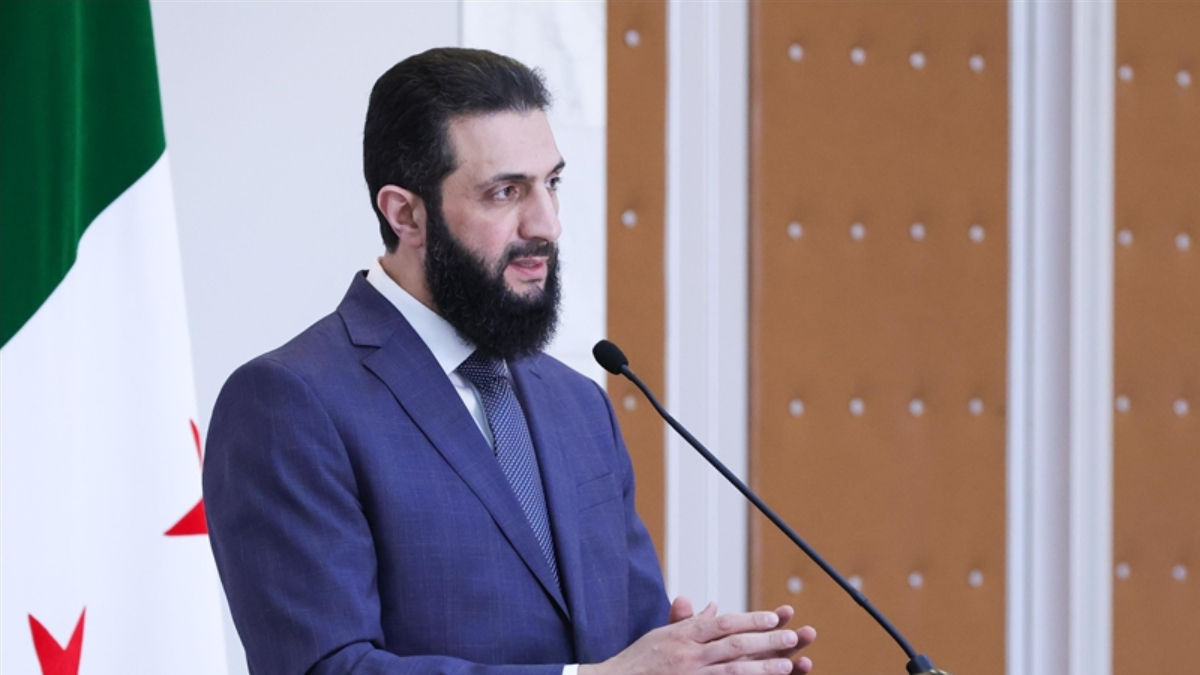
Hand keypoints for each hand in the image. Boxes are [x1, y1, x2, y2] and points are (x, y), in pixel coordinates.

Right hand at [580, 600, 803, 674]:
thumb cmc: (638, 660)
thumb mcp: (662, 634)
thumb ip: (690, 621)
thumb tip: (713, 606)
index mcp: (683, 635)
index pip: (723, 623)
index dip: (750, 619)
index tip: (774, 617)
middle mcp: (688, 655)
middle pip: (734, 644)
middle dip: (766, 641)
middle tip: (792, 637)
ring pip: (733, 670)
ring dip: (763, 668)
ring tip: (788, 665)